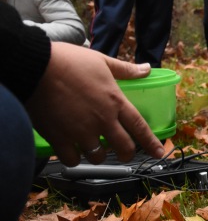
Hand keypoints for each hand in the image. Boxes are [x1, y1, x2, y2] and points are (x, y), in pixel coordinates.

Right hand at [24, 43, 164, 166]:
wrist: (35, 67)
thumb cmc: (68, 61)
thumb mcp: (102, 61)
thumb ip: (125, 69)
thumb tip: (146, 69)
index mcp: (115, 102)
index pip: (139, 127)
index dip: (151, 142)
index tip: (159, 153)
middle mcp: (102, 120)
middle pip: (123, 147)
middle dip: (127, 153)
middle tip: (124, 153)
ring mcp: (81, 132)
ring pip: (98, 157)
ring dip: (99, 155)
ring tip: (94, 149)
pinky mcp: (59, 138)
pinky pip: (72, 159)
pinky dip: (74, 159)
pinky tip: (73, 152)